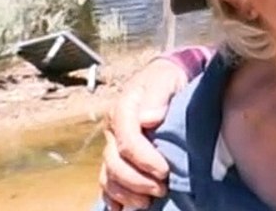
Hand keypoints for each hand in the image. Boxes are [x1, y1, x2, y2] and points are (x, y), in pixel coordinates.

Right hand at [98, 57, 188, 209]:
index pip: (127, 140)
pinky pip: (107, 180)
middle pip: (115, 162)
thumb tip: (148, 119)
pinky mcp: (118, 156)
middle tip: (161, 189)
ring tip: (148, 201)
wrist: (167, 77)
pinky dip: (113, 197)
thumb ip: (157, 95)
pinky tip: (123, 209)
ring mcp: (113, 144)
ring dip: (126, 192)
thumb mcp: (166, 78)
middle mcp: (113, 129)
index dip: (144, 158)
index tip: (164, 171)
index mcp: (122, 109)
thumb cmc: (168, 78)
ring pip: (109, 175)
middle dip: (137, 180)